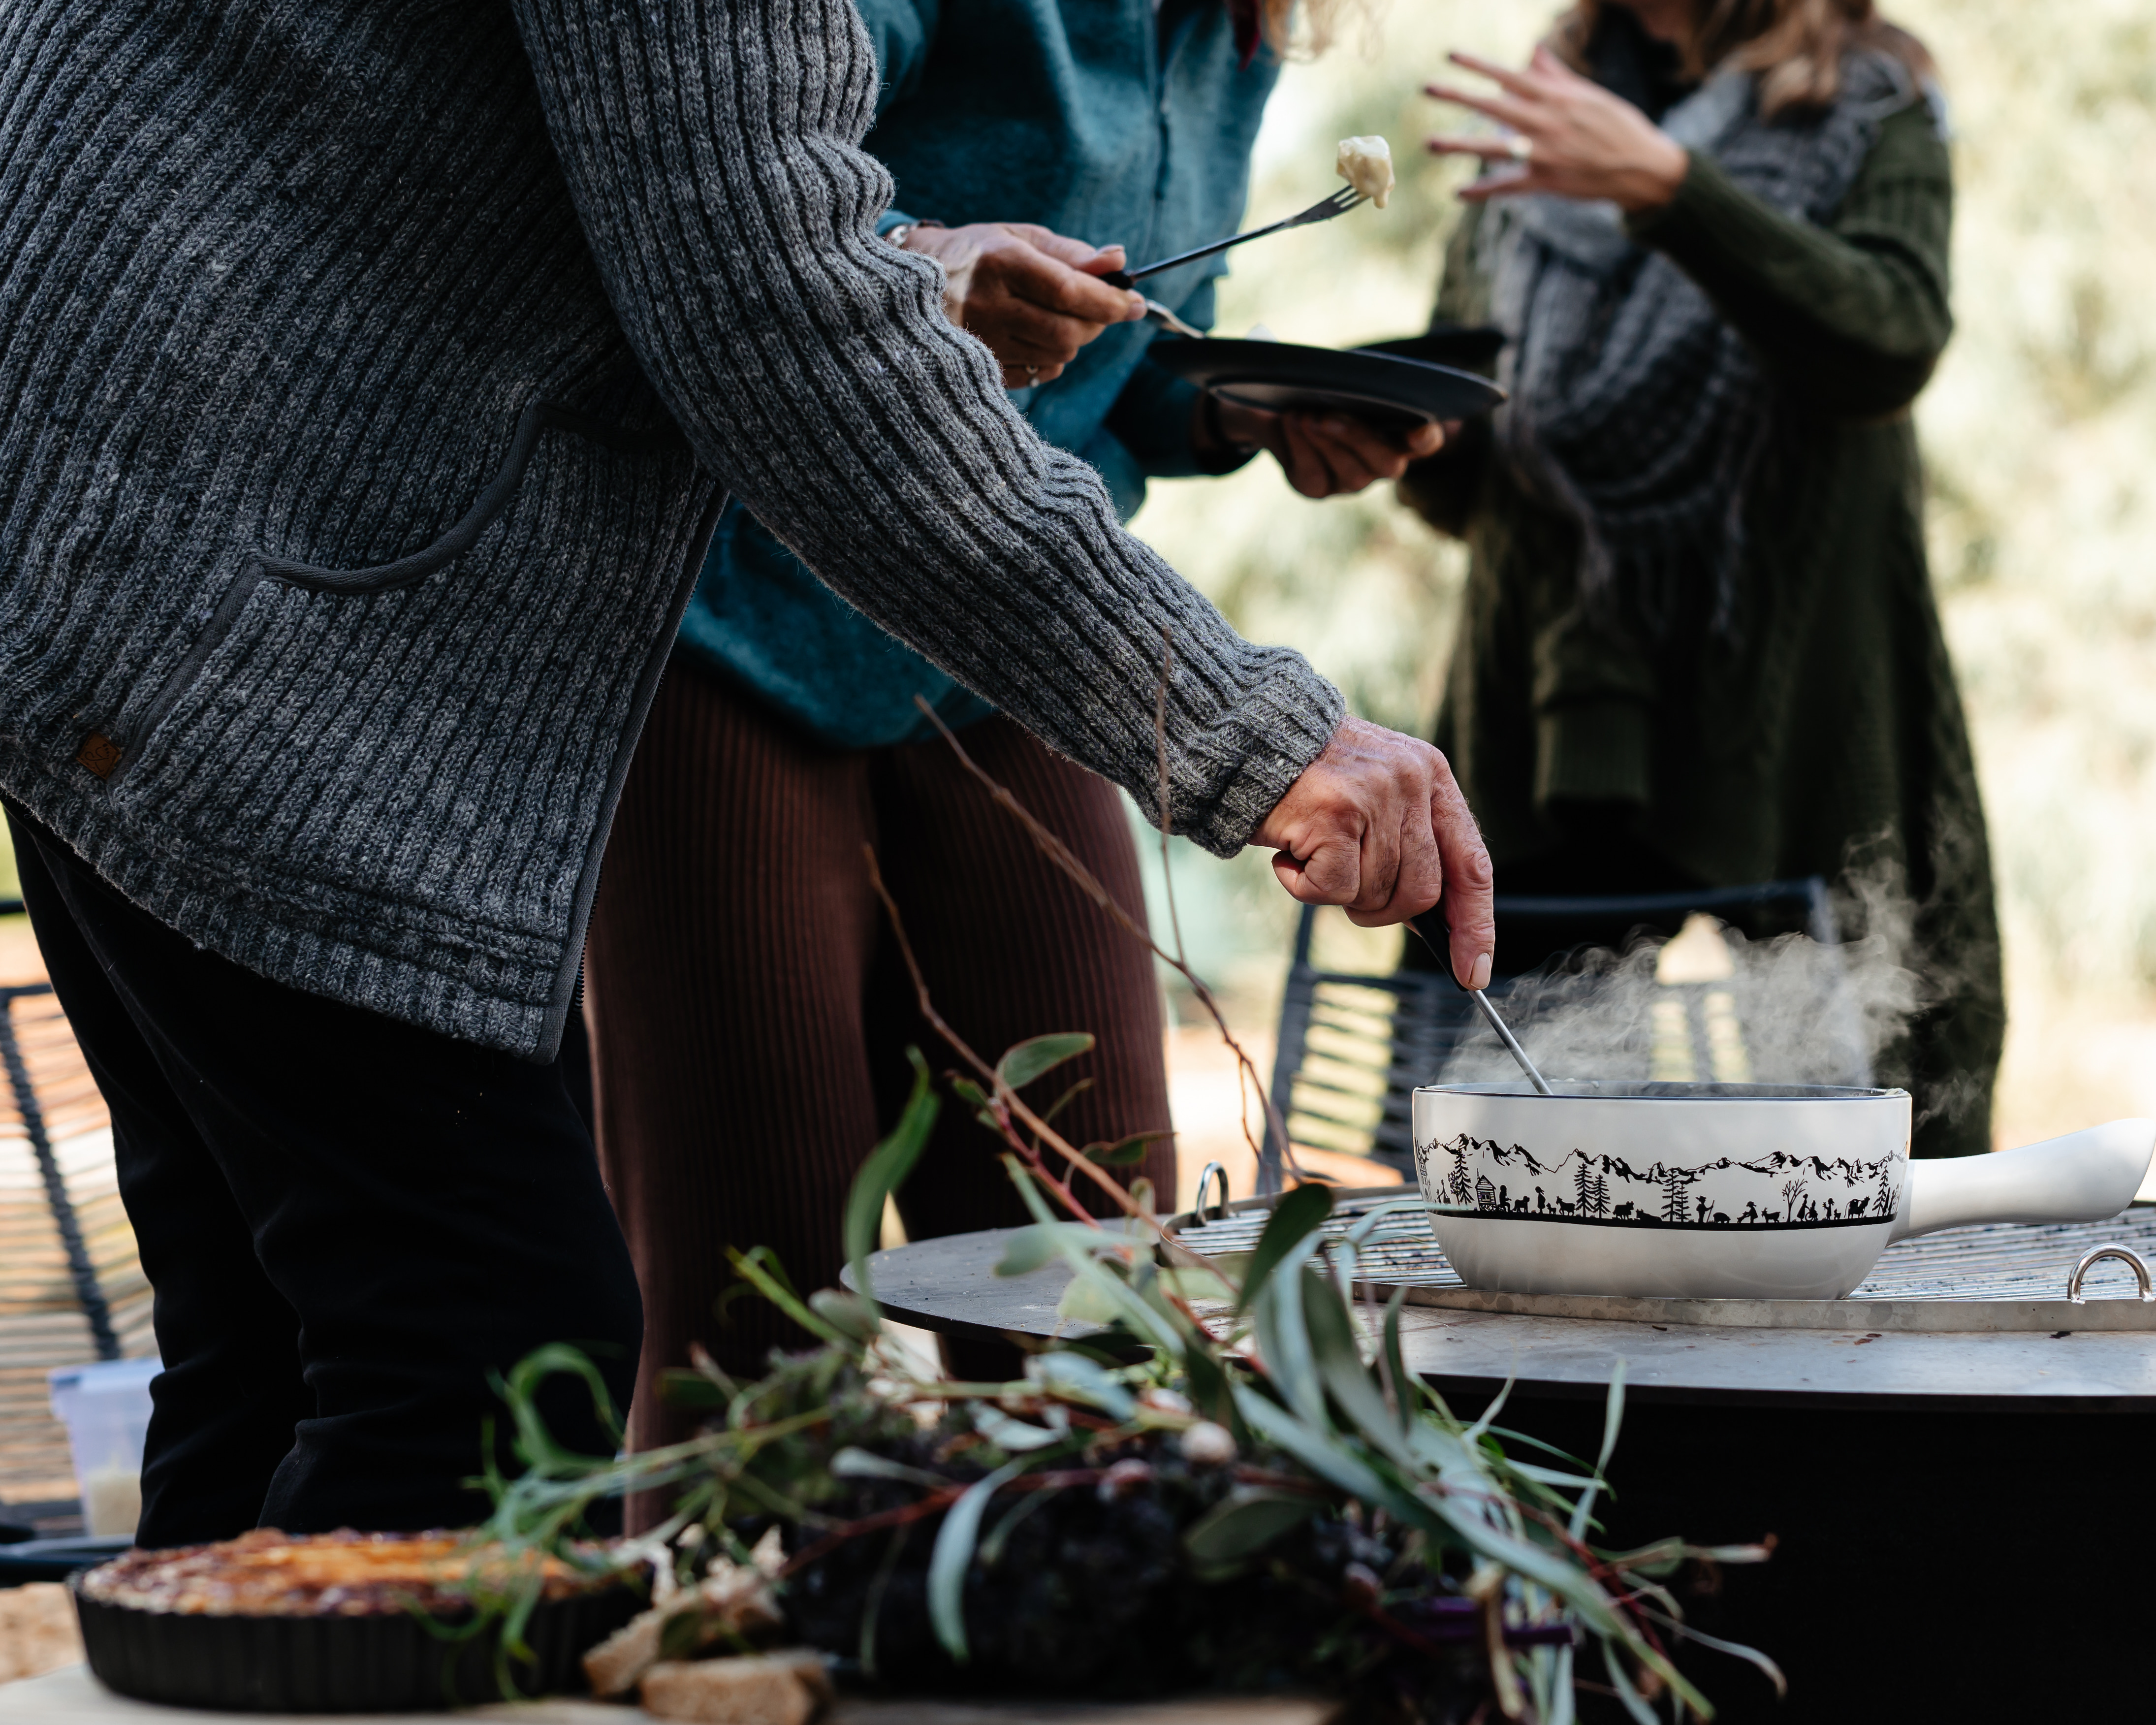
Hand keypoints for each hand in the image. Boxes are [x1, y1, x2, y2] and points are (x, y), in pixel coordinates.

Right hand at [900, 223, 1144, 386]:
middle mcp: (987, 304)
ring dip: (1074, 339)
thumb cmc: (977, 255)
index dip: (1110, 302)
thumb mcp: (1019, 239)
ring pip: (1057, 355)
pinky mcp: (980, 368)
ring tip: (1061, 318)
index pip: (1069, 292)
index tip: (1135, 303)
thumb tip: (1119, 261)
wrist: (913, 284)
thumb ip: (1071, 253)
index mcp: (1000, 262)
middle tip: (1099, 308)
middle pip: (1068, 332)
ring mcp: (981, 342)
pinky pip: (1039, 373)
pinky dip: (1051, 357)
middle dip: (1096, 323)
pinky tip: (1036, 336)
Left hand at [1200, 399, 1444, 497]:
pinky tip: (1288, 421)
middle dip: (1357, 437)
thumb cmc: (1331, 388)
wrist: (1288, 406)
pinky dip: (1298, 446)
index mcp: (1402, 434)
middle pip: (1385, 462)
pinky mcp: (1318, 487)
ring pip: (1349, 473)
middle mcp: (1382, 463)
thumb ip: (1359, 379)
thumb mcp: (1346, 379)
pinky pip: (1312, 476)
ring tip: (1301, 415)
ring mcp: (1351, 480)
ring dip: (1324, 442)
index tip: (1418, 430)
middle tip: (1328, 415)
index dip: (1425, 438)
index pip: (1426, 442)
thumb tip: (1345, 372)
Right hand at [1252, 717, 1495, 985]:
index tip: (1473, 971)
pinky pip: (1334, 890)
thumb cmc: (1311, 780)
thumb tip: (1438, 924)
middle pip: (1422, 892)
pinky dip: (1304, 888)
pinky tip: (1289, 856)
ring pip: (1376, 894)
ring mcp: (1375, 795)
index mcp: (1432, 776)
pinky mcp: (1335, 814)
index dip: (1475, 924)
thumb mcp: (1378, 796)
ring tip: (1312, 854)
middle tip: (1347, 887)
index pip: (1471, 863)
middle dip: (1383, 910)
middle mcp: (1411, 780)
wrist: (1248, 738)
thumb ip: (1411, 848)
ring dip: (1338, 892)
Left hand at [1424, 45, 1688, 212]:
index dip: (1478, 65)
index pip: (1509, 76)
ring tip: (1429, 143)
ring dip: (1459, 144)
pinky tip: (1458, 193)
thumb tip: (1534, 51)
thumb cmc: (1616, 124)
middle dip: (1460, 95)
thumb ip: (1555, 76)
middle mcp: (1546, 122)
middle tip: (1426, 88)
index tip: (1450, 55)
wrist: (1642, 166)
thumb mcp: (1588, 94)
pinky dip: (1484, 191)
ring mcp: (1544, 153)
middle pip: (1494, 106)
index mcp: (1556, 97)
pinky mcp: (1546, 181)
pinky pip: (1508, 187)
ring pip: (1494, 147)